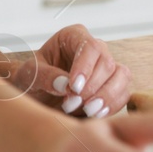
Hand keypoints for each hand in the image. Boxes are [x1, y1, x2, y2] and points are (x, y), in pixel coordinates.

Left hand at [6, 24, 130, 118]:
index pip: (90, 46)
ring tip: (86, 111)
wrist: (35, 97)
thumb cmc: (32, 80)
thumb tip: (66, 85)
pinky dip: (112, 106)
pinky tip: (95, 114)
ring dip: (106, 97)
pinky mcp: (113, 86)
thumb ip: (45, 76)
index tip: (74, 87)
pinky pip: (124, 94)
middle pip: (107, 63)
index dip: (86, 67)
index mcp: (73, 37)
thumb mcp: (29, 76)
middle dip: (91, 88)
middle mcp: (94, 49)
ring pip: (122, 77)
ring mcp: (107, 67)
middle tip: (70, 104)